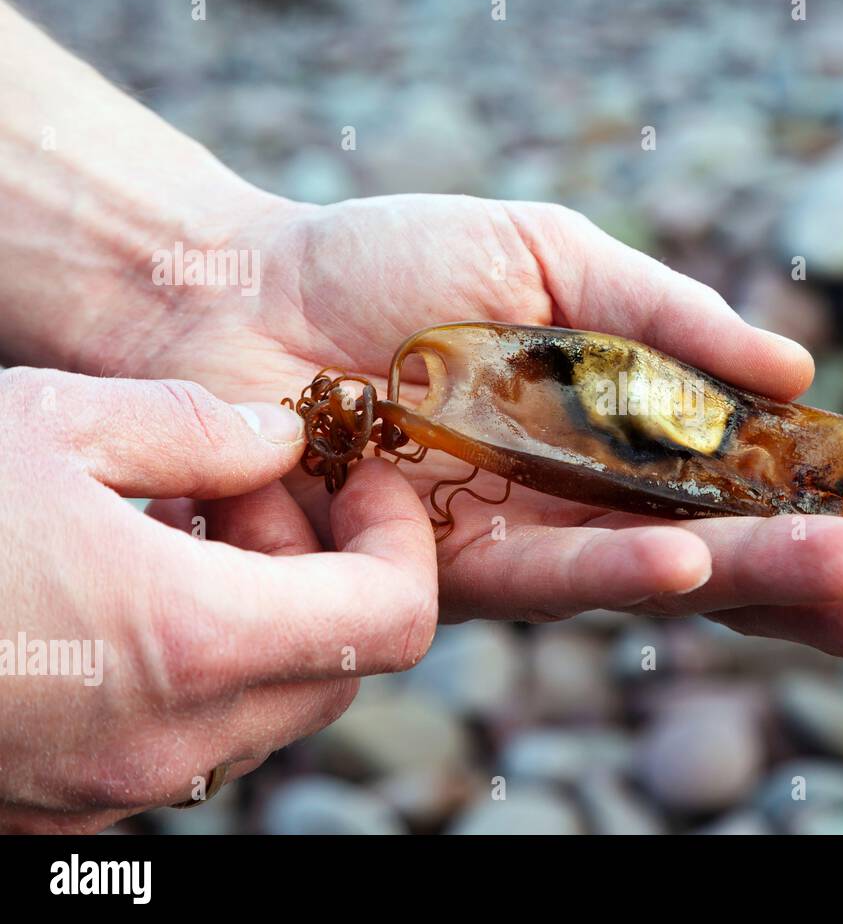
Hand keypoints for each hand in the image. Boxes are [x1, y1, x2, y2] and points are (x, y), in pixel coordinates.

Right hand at [0, 367, 436, 831]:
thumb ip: (201, 428)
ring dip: (258, 617)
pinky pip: (181, 738)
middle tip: (239, 491)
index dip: (400, 540)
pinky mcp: (61, 810)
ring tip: (165, 530)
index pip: (394, 618)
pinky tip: (115, 595)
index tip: (358, 481)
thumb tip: (285, 437)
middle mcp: (167, 739)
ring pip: (265, 704)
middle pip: (337, 662)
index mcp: (189, 642)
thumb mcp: (53, 422)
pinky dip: (191, 666)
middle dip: (321, 569)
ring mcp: (111, 790)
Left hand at [121, 193, 842, 666]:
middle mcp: (587, 505)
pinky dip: (627, 569)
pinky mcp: (444, 569)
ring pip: (664, 581)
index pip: (756, 492)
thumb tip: (796, 364)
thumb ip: (669, 319)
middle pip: (732, 558)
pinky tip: (704, 565)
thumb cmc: (395, 264)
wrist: (243, 295)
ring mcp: (523, 543)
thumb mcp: (558, 258)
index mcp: (625, 437)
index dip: (840, 520)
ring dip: (767, 590)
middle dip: (835, 587)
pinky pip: (548, 574)